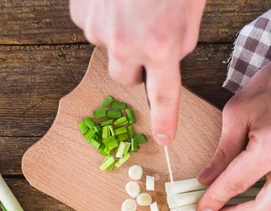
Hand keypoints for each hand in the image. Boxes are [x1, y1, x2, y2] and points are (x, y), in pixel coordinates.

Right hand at [69, 0, 205, 144]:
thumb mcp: (190, 10)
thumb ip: (180, 43)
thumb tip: (168, 60)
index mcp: (160, 44)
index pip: (163, 96)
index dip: (164, 120)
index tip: (163, 138)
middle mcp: (125, 43)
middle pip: (125, 77)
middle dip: (135, 65)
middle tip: (146, 37)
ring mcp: (97, 29)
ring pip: (108, 48)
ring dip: (119, 35)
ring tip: (132, 5)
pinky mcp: (80, 13)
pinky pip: (92, 25)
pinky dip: (103, 16)